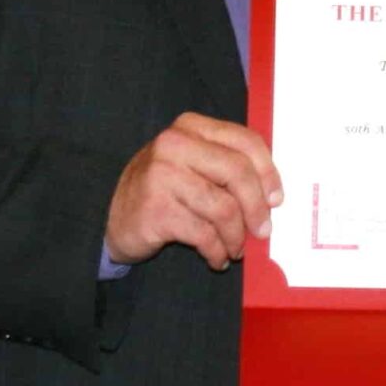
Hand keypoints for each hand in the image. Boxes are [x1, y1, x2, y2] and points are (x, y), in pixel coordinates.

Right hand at [105, 113, 280, 270]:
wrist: (109, 216)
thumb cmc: (162, 190)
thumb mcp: (191, 165)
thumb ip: (225, 166)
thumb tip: (272, 196)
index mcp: (190, 127)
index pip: (244, 140)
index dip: (268, 171)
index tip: (276, 199)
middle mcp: (175, 144)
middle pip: (238, 172)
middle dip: (257, 208)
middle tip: (263, 232)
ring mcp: (162, 175)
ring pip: (223, 208)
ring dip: (236, 237)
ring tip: (235, 250)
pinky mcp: (156, 208)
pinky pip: (204, 234)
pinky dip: (217, 251)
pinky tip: (216, 258)